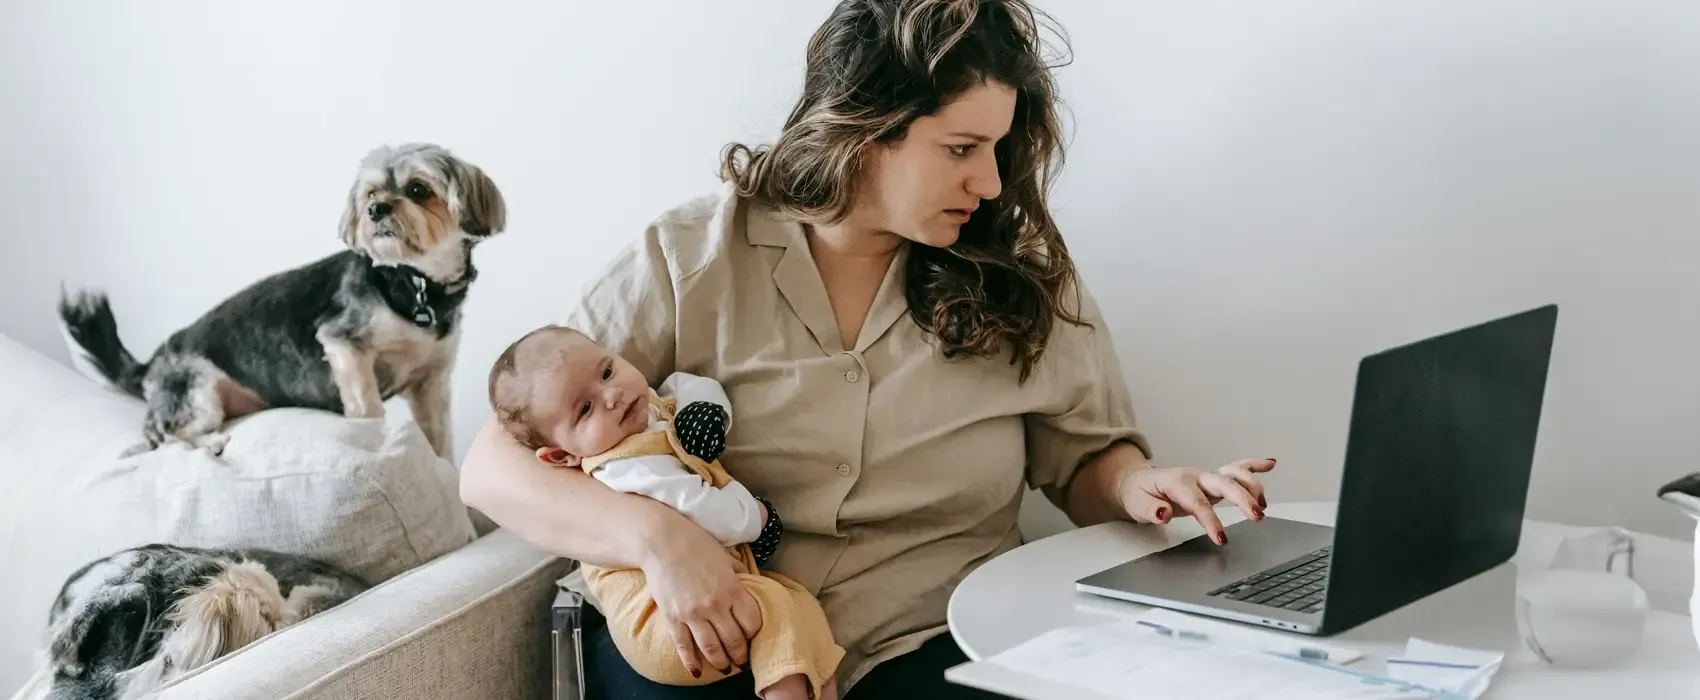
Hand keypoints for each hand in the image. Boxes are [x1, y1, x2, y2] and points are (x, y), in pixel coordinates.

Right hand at [640, 514, 763, 677]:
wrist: (661, 541)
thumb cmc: (696, 545)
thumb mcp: (725, 557)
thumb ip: (739, 574)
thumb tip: (751, 583)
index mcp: (733, 589)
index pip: (752, 623)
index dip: (755, 634)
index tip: (753, 638)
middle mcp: (715, 605)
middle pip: (735, 640)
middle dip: (741, 655)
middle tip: (742, 661)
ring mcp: (693, 613)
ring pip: (712, 648)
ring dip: (721, 662)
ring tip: (725, 668)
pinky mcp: (673, 618)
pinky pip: (684, 646)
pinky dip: (691, 662)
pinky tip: (697, 671)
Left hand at [1116, 458, 1275, 544]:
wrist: (1137, 481)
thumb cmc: (1139, 494)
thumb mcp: (1138, 504)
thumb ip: (1151, 510)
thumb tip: (1164, 513)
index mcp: (1177, 483)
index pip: (1198, 503)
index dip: (1211, 520)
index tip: (1222, 538)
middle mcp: (1195, 476)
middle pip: (1224, 483)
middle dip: (1242, 499)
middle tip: (1257, 516)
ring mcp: (1206, 476)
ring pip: (1234, 474)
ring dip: (1252, 486)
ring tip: (1264, 505)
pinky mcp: (1213, 479)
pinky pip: (1236, 468)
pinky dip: (1254, 465)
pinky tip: (1271, 463)